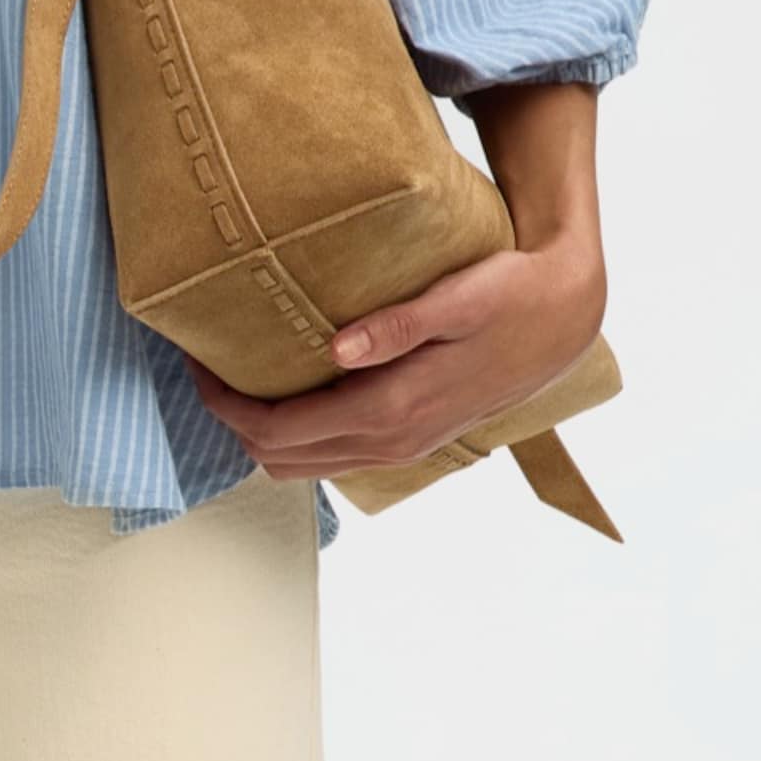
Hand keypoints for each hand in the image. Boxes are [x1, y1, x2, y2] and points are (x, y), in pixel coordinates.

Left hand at [187, 236, 606, 476]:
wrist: (564, 318)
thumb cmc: (510, 295)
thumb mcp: (457, 298)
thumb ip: (397, 326)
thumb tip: (337, 349)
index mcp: (391, 408)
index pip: (278, 430)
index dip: (224, 403)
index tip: (197, 360)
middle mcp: (391, 440)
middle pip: (280, 457)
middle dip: (232, 418)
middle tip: (205, 363)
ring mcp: (402, 446)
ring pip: (305, 465)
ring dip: (262, 430)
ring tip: (237, 374)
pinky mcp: (412, 437)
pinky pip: (335, 454)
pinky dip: (298, 434)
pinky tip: (290, 388)